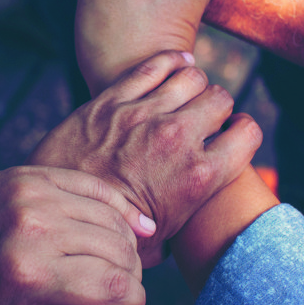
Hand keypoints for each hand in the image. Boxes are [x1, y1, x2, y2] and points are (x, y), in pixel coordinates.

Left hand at [0, 166, 146, 304]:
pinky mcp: (28, 175)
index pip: (114, 286)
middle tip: (127, 289)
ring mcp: (29, 196)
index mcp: (27, 275)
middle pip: (117, 250)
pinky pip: (92, 187)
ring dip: (127, 243)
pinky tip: (135, 225)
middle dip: (133, 274)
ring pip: (109, 218)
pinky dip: (119, 207)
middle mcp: (31, 229)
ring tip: (124, 264)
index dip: (135, 302)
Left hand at [30, 51, 260, 265]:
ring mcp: (144, 115)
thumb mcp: (164, 242)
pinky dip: (173, 61)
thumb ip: (191, 222)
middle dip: (216, 108)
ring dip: (193, 85)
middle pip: (221, 100)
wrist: (56, 213)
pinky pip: (156, 65)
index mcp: (199, 177)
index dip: (242, 133)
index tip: (231, 135)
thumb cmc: (111, 235)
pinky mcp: (113, 99)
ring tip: (186, 95)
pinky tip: (177, 66)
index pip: (248, 133)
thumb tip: (206, 229)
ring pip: (192, 77)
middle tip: (202, 118)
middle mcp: (177, 139)